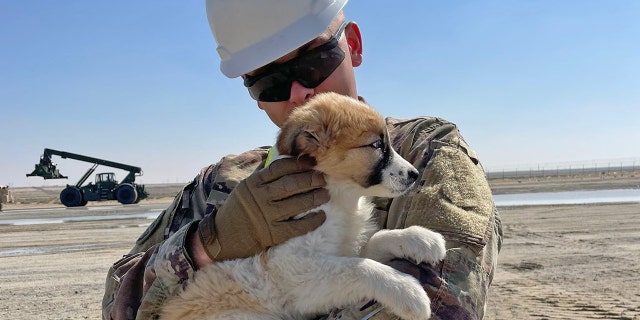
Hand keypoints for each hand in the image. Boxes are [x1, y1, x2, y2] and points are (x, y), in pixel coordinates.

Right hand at [197, 157, 327, 260]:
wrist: (224, 237)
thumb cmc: (239, 209)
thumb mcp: (246, 187)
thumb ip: (264, 177)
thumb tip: (287, 162)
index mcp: (254, 183)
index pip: (280, 168)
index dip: (298, 164)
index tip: (311, 162)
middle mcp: (261, 197)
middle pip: (291, 184)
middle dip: (311, 179)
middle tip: (323, 178)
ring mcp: (267, 216)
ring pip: (297, 203)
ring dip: (315, 197)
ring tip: (325, 194)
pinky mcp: (273, 234)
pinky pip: (298, 226)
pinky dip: (312, 221)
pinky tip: (322, 216)